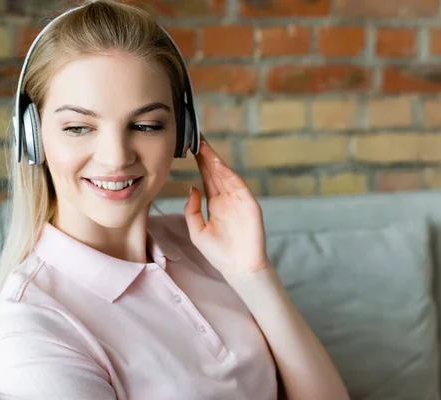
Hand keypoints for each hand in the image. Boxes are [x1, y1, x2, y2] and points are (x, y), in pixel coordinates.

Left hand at [183, 135, 269, 278]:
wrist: (238, 268)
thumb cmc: (219, 253)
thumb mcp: (197, 231)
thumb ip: (192, 210)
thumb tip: (192, 187)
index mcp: (215, 204)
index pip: (207, 178)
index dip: (200, 163)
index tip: (191, 148)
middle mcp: (227, 199)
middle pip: (216, 173)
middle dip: (207, 156)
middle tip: (198, 138)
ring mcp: (239, 201)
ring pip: (227, 176)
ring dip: (217, 162)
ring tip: (205, 147)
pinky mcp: (249, 205)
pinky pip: (239, 187)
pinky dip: (230, 175)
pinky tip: (219, 165)